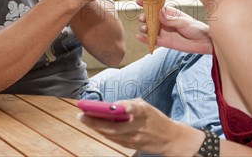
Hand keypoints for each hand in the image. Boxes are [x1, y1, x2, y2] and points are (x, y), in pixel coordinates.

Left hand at [78, 99, 202, 155]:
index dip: (123, 107)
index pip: (133, 109)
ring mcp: (134, 139)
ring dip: (95, 127)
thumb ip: (129, 104)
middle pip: (114, 126)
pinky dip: (103, 133)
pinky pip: (114, 139)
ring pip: (111, 134)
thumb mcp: (146, 106)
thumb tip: (111, 105)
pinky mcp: (131, 146)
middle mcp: (138, 127)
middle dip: (95, 121)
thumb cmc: (155, 119)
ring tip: (84, 119)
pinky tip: (95, 127)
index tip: (109, 105)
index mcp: (144, 113)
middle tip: (82, 114)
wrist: (170, 139)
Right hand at [136, 1, 212, 53]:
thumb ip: (171, 20)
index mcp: (169, 13)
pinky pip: (152, 40)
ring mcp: (163, 32)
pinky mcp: (164, 42)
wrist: (203, 42)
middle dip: (144, 17)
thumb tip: (159, 14)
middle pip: (150, 18)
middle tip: (143, 19)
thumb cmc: (195, 28)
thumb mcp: (184, 22)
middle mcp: (164, 21)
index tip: (138, 1)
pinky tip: (138, 37)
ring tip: (144, 28)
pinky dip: (144, 39)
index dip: (146, 3)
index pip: (155, 6)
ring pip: (149, 29)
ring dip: (144, 28)